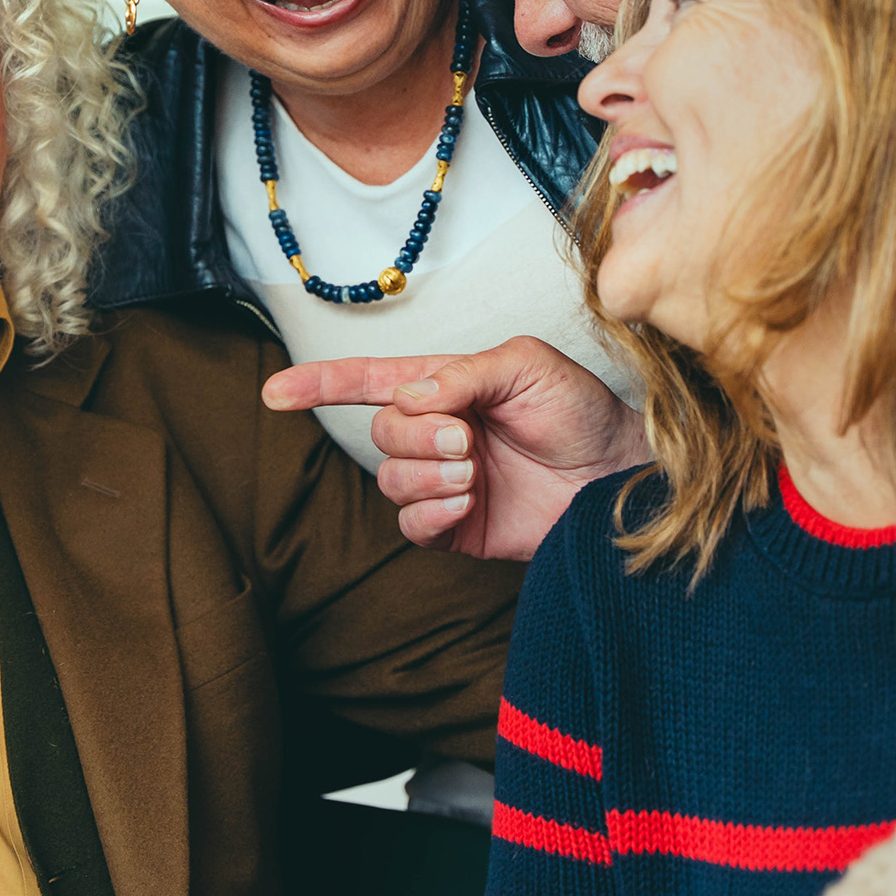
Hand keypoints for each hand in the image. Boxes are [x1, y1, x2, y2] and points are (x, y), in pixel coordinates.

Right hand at [262, 336, 649, 561]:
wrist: (620, 476)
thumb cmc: (583, 412)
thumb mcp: (528, 366)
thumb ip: (465, 373)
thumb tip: (411, 398)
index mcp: (446, 387)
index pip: (369, 382)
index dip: (319, 384)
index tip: (274, 392)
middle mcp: (438, 435)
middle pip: (380, 433)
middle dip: (415, 436)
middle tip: (467, 440)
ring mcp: (445, 483)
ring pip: (391, 481)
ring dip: (427, 476)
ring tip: (474, 473)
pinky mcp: (458, 528)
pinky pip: (411, 526)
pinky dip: (430, 512)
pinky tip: (467, 502)